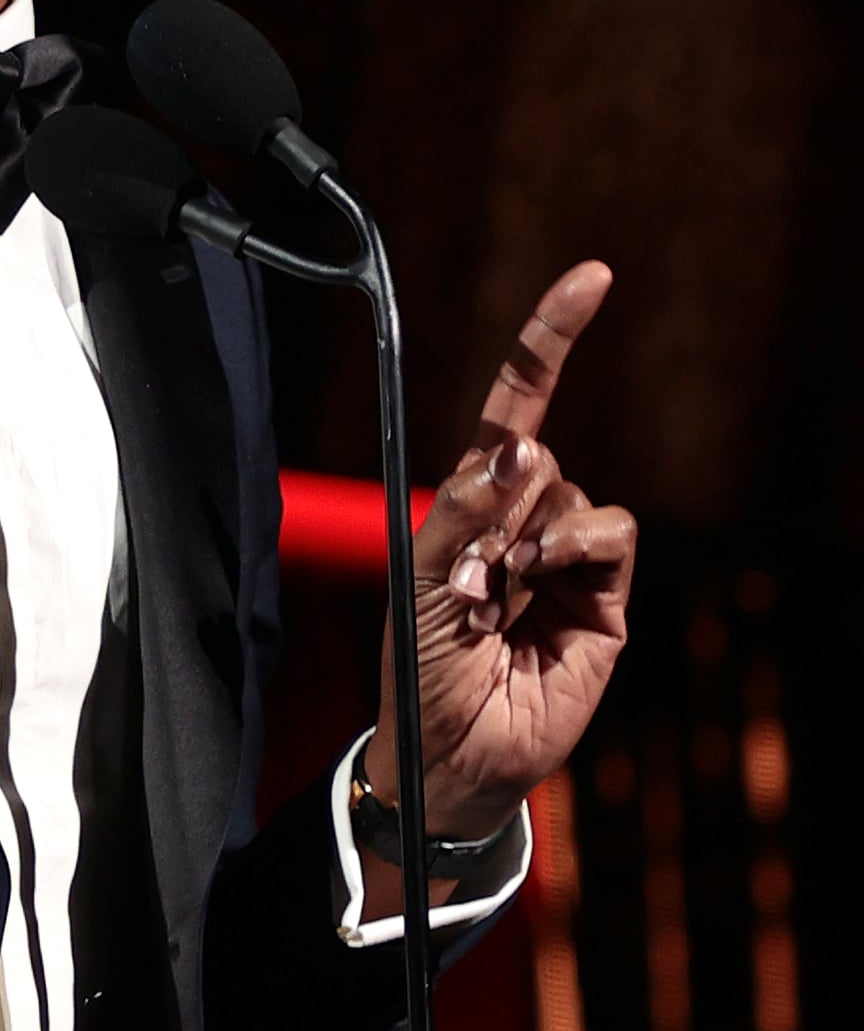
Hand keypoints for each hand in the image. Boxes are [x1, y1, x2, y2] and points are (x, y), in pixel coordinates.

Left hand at [368, 262, 635, 842]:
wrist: (452, 752)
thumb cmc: (422, 669)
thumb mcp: (422, 580)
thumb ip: (464, 510)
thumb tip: (521, 448)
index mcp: (472, 503)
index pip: (517, 405)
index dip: (551, 341)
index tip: (593, 278)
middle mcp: (523, 519)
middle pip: (536, 451)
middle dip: (498, 498)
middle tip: (467, 569)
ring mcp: (567, 557)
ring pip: (571, 493)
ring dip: (532, 531)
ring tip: (500, 592)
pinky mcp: (604, 597)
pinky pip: (609, 531)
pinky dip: (577, 542)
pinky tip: (543, 581)